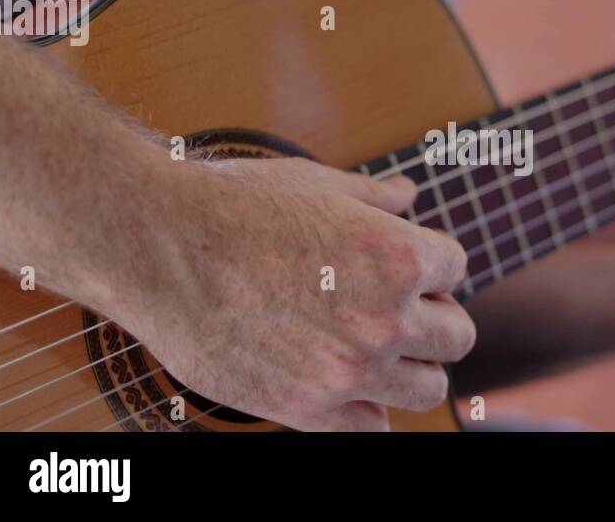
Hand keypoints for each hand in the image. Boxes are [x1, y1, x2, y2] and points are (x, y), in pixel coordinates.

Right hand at [118, 157, 474, 430]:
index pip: (455, 267)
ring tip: (380, 348)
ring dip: (414, 367)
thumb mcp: (316, 183)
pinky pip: (373, 430)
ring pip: (429, 388)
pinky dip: (369, 411)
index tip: (401, 263)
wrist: (158, 246)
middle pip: (456, 335)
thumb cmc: (235, 205)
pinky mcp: (309, 408)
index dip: (429, 261)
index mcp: (399, 257)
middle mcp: (387, 319)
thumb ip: (375, 196)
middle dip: (434, 316)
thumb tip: (409, 196)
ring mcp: (350, 370)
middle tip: (398, 306)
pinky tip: (349, 385)